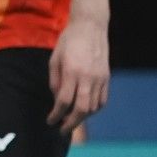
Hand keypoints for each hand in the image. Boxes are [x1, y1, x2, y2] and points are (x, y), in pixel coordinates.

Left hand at [48, 15, 109, 134]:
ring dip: (83, 117)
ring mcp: (100, 78)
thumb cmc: (68, 41)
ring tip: (72, 119)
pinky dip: (94, 109)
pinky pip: (102, 100)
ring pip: (94, 107)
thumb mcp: (54, 59)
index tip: (50, 121)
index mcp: (72, 72)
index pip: (63, 100)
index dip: (56, 114)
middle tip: (62, 129)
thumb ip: (55, 80)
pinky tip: (86, 110)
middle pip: (81, 109)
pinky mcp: (107, 77)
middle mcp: (88, 77)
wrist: (91, 27)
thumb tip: (56, 99)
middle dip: (71, 123)